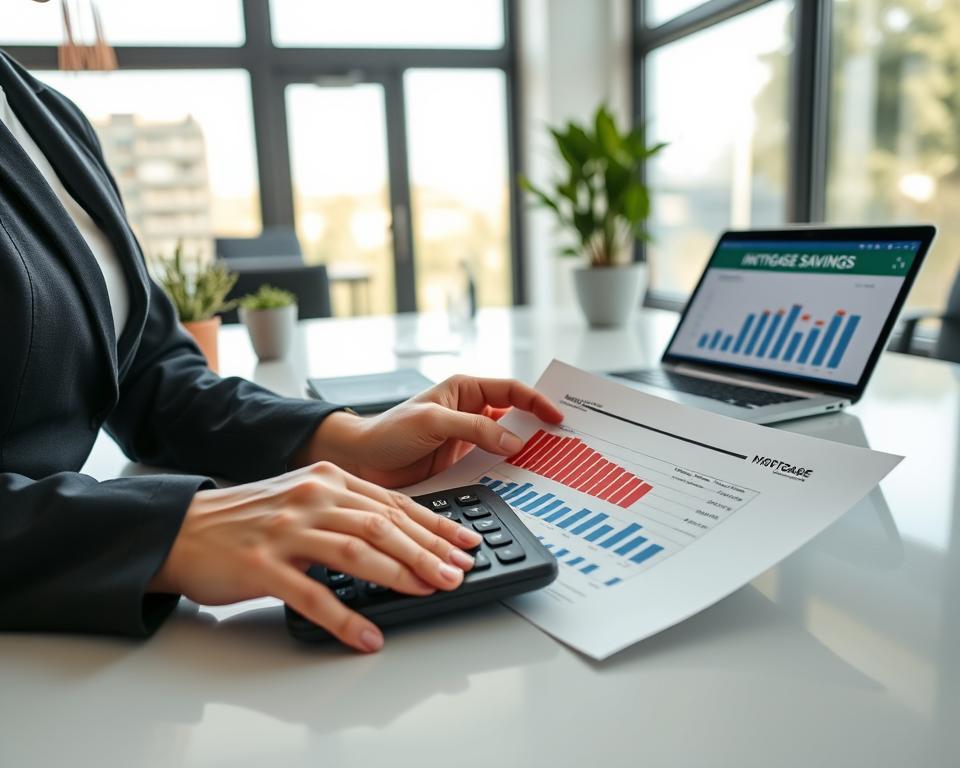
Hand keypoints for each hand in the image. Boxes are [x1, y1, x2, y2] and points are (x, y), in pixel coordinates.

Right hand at [148, 462, 482, 651]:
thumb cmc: (248, 518)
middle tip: (457, 572)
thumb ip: (347, 509)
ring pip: (355, 552)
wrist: (184, 527)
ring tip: (429, 592)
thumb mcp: (303, 498)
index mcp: (327, 480)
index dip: (434, 525)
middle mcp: (311, 499)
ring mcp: (287, 531)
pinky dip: (345, 617)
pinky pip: (312, 595)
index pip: (393, 503)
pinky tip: (367, 635)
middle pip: (382, 526)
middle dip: (427, 551)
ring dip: (399, 575)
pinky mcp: (262, 565)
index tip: (464, 543)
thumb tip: (402, 535)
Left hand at [300, 375, 563, 487]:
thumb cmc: (387, 431)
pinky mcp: (461, 465)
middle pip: (515, 417)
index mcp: (464, 390)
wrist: (360, 462)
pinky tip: (518, 483)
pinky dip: (506, 473)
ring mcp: (467, 440)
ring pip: (506, 444)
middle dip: (538, 427)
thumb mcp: (432, 422)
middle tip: (562, 443)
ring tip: (548, 465)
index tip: (557, 417)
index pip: (511, 390)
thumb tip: (513, 441)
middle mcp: (470, 413)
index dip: (537, 401)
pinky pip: (491, 466)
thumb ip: (473, 429)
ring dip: (524, 453)